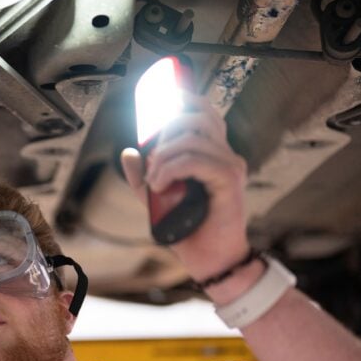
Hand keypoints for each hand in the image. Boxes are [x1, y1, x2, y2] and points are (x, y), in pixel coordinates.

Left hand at [120, 93, 250, 280]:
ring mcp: (231, 166)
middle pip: (198, 117)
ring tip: (154, 181)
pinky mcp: (229, 182)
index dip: (183, 101)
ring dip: (164, 157)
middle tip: (151, 160)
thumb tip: (129, 152)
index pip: (204, 112)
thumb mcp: (158, 200)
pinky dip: (171, 169)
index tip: (156, 107)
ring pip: (192, 139)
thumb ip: (144, 177)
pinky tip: (161, 185)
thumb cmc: (189, 230)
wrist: (210, 260)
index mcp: (214, 153)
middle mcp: (226, 155)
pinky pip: (196, 161)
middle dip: (166, 130)